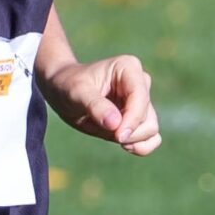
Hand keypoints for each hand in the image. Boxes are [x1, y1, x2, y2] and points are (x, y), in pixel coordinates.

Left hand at [41, 53, 160, 155]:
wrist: (62, 92)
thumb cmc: (67, 85)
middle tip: (102, 130)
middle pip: (147, 117)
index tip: (117, 137)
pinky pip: (152, 137)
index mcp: (128, 68)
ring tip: (105, 133)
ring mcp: (141, 101)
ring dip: (130, 139)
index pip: (140, 98)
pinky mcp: (139, 117)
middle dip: (126, 132)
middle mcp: (140, 82)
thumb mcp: (76, 92)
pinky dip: (141, 146)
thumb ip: (95, 106)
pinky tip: (125, 146)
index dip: (132, 120)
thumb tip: (115, 124)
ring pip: (150, 129)